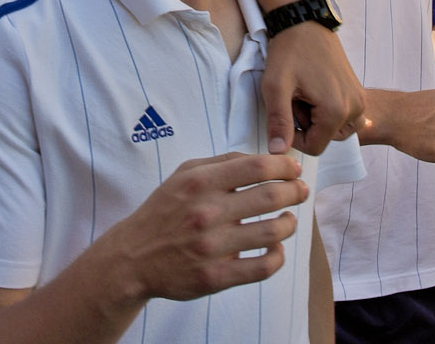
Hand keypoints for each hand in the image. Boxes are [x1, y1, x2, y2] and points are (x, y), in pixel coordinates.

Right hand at [97, 153, 308, 301]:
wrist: (133, 258)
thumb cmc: (164, 212)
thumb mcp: (183, 175)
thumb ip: (221, 163)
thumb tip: (264, 158)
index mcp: (200, 183)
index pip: (256, 167)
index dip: (284, 166)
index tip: (294, 169)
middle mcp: (207, 213)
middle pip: (272, 196)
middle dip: (295, 191)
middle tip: (301, 192)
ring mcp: (212, 247)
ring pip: (273, 232)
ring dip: (290, 223)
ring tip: (289, 219)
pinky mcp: (216, 276)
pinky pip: (262, 267)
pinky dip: (277, 256)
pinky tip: (275, 248)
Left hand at [263, 22, 365, 154]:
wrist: (305, 22)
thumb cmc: (289, 51)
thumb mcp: (275, 87)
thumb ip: (278, 122)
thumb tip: (277, 152)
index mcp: (336, 111)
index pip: (314, 148)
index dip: (294, 137)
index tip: (285, 112)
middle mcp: (355, 108)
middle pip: (325, 138)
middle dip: (306, 125)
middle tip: (296, 97)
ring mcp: (360, 99)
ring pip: (334, 128)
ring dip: (316, 118)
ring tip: (305, 93)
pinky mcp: (359, 91)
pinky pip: (343, 115)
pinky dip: (327, 109)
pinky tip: (314, 89)